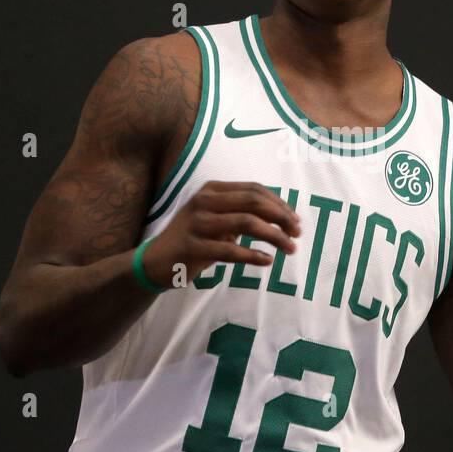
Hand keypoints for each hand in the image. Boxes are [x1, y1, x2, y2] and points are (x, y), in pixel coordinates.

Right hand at [142, 181, 300, 286]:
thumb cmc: (193, 239)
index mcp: (212, 190)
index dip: (279, 203)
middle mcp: (204, 201)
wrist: (155, 261)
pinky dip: (253, 255)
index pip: (254, 190)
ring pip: (246, 223)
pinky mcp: (192, 247)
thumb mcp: (216, 219)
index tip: (295, 220)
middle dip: (281, 217)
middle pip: (253, 202)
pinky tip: (267, 261)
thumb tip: (282, 217)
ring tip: (290, 248)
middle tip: (297, 233)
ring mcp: (197, 223)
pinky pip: (230, 251)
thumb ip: (242, 213)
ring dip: (274, 236)